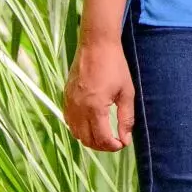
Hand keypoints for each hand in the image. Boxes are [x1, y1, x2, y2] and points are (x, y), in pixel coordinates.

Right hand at [63, 35, 134, 151]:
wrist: (96, 45)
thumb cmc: (115, 66)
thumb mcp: (126, 92)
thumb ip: (126, 118)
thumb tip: (125, 139)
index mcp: (95, 107)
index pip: (102, 139)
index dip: (113, 146)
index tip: (122, 143)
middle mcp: (79, 108)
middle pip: (87, 140)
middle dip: (102, 146)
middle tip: (114, 141)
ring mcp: (70, 103)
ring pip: (76, 133)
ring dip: (90, 139)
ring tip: (104, 135)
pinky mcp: (65, 97)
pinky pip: (69, 121)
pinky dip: (79, 129)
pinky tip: (90, 125)